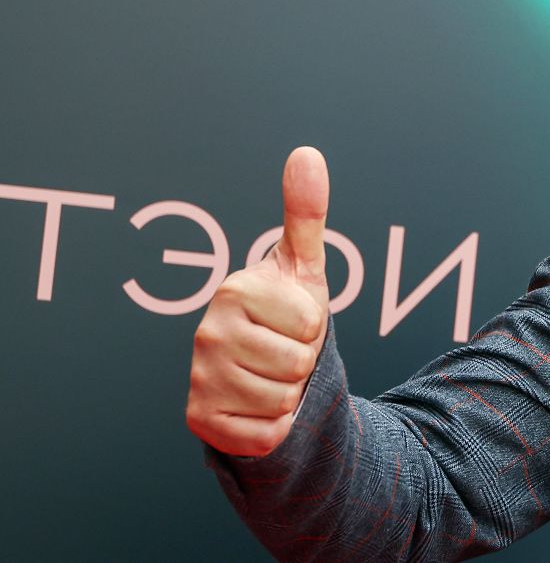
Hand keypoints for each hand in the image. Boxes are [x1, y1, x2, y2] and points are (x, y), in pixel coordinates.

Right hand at [187, 147, 330, 456]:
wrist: (263, 373)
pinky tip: (255, 406)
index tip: (292, 319)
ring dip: (290, 393)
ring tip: (271, 375)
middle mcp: (206, 332)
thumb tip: (307, 152)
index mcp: (234, 289)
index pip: (311, 322)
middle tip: (283, 350)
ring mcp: (199, 378)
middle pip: (299, 362)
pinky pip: (267, 433)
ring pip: (285, 399)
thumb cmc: (287, 314)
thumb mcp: (304, 266)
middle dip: (304, 361)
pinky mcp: (200, 422)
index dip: (314, 325)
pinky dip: (274, 426)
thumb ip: (307, 211)